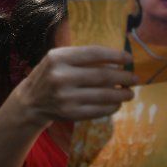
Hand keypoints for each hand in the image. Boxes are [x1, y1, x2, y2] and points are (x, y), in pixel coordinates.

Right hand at [17, 46, 135, 123]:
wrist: (31, 101)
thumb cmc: (50, 75)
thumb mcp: (58, 59)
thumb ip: (82, 57)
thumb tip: (117, 61)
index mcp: (58, 57)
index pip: (93, 53)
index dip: (114, 55)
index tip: (128, 58)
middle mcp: (61, 76)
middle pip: (102, 76)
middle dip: (123, 77)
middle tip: (135, 78)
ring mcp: (65, 97)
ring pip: (104, 95)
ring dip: (122, 94)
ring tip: (130, 92)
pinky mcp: (71, 113)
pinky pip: (99, 110)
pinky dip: (112, 106)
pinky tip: (117, 103)